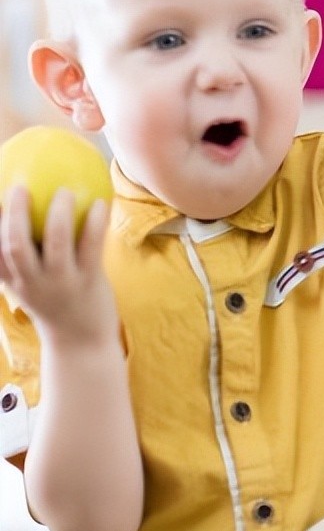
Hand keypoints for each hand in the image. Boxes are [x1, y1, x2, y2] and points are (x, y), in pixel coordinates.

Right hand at [0, 185, 115, 345]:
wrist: (81, 342)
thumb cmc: (57, 305)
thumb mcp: (32, 286)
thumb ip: (26, 260)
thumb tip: (34, 216)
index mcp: (14, 282)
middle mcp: (32, 282)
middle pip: (15, 245)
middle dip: (16, 214)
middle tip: (20, 187)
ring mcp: (60, 283)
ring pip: (55, 242)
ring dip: (59, 213)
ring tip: (65, 191)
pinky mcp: (88, 281)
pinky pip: (91, 246)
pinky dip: (95, 222)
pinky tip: (102, 203)